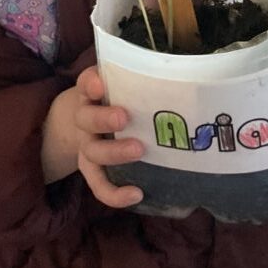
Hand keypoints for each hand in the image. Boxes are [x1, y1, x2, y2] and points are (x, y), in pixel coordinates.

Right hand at [41, 68, 143, 206]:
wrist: (89, 121)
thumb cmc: (119, 97)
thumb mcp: (123, 83)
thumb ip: (141, 77)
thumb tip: (182, 72)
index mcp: (92, 92)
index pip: (86, 83)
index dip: (91, 84)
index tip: (102, 85)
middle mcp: (86, 117)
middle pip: (86, 119)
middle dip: (103, 119)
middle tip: (124, 118)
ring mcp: (87, 145)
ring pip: (91, 152)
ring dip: (114, 153)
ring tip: (139, 150)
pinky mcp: (92, 169)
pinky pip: (98, 184)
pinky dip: (114, 194)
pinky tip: (136, 194)